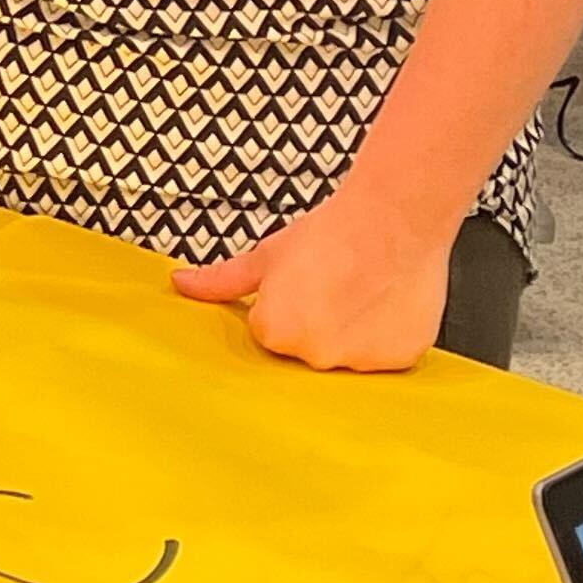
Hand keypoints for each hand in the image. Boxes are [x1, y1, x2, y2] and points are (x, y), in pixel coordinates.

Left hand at [170, 189, 451, 371]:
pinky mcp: (399, 360)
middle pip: (309, 348)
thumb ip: (221, 279)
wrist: (393, 220)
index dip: (286, 306)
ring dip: (353, 332)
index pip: (271, 333)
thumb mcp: (266, 256)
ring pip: (348, 354)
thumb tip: (183, 283)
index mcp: (276, 332)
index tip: (302, 287)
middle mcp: (315, 355)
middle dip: (318, 322)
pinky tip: (385, 302)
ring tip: (362, 290)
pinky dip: (387, 335)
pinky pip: (385, 357)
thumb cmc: (333, 234)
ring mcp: (359, 362)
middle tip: (334, 286)